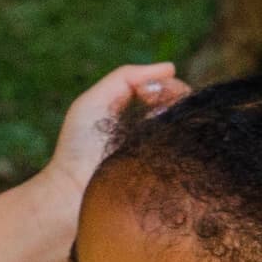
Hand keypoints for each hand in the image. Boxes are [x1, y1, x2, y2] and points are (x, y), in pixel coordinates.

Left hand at [40, 62, 186, 209]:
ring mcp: (166, 154)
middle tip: (157, 111)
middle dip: (177, 100)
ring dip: (180, 119)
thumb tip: (171, 68)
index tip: (150, 94)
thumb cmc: (78, 147)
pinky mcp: (172, 176)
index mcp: (142, 115)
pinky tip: (165, 142)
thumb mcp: (95, 101)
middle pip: (184, 106)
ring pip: (190, 127)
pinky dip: (183, 141)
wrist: (71, 193)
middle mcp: (158, 133)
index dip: (168, 86)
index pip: (172, 92)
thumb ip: (126, 78)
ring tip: (159, 126)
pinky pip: (188, 152)